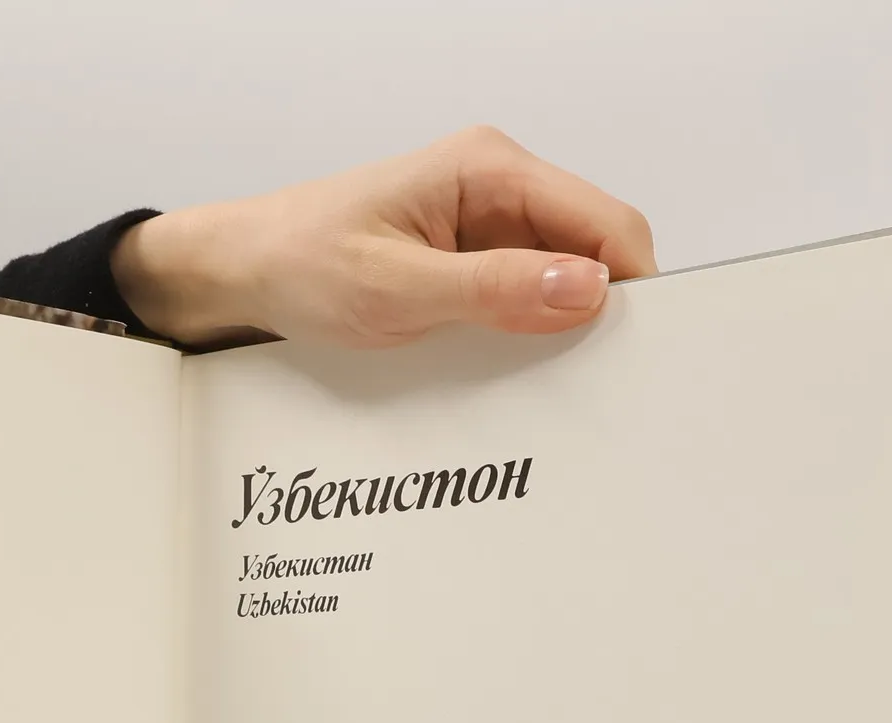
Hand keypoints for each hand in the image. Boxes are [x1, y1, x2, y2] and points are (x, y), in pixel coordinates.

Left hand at [112, 125, 656, 348]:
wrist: (247, 271)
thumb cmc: (303, 263)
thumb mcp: (396, 290)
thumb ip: (493, 290)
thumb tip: (584, 289)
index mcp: (489, 169)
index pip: (603, 222)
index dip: (633, 285)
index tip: (643, 348)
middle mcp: (499, 188)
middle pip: (594, 251)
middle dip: (603, 312)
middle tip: (600, 381)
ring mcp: (487, 227)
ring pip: (562, 281)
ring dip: (561, 331)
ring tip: (552, 383)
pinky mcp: (470, 264)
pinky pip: (523, 300)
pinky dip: (526, 337)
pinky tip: (512, 374)